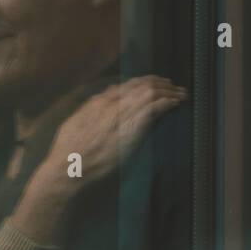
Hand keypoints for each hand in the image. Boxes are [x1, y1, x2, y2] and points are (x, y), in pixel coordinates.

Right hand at [13, 76, 185, 239]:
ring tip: (181, 94)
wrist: (70, 167)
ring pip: (151, 94)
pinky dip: (167, 103)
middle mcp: (112, 104)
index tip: (157, 83)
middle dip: (161, 84)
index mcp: (99, 102)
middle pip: (142, 86)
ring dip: (169, 92)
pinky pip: (153, 109)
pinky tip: (176, 104)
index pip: (128, 85)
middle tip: (175, 87)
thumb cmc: (69, 151)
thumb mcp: (76, 121)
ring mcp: (123, 115)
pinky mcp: (132, 128)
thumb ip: (92, 106)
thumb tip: (107, 94)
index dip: (146, 81)